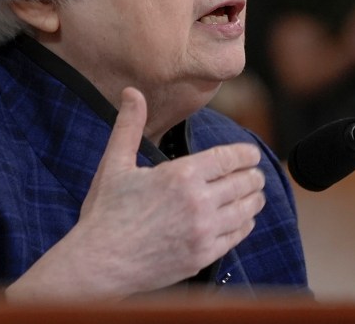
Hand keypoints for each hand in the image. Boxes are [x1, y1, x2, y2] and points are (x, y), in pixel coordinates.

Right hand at [7, 87, 265, 300]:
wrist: (100, 263)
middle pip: (245, 182)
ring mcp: (204, 231)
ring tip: (254, 195)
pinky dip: (245, 224)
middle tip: (254, 174)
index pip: (229, 157)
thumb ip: (129, 126)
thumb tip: (132, 91)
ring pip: (247, 209)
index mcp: (181, 174)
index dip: (246, 154)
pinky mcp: (204, 256)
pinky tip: (242, 220)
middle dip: (253, 175)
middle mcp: (199, 202)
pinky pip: (238, 236)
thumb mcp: (115, 164)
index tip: (252, 154)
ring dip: (254, 199)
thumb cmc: (105, 213)